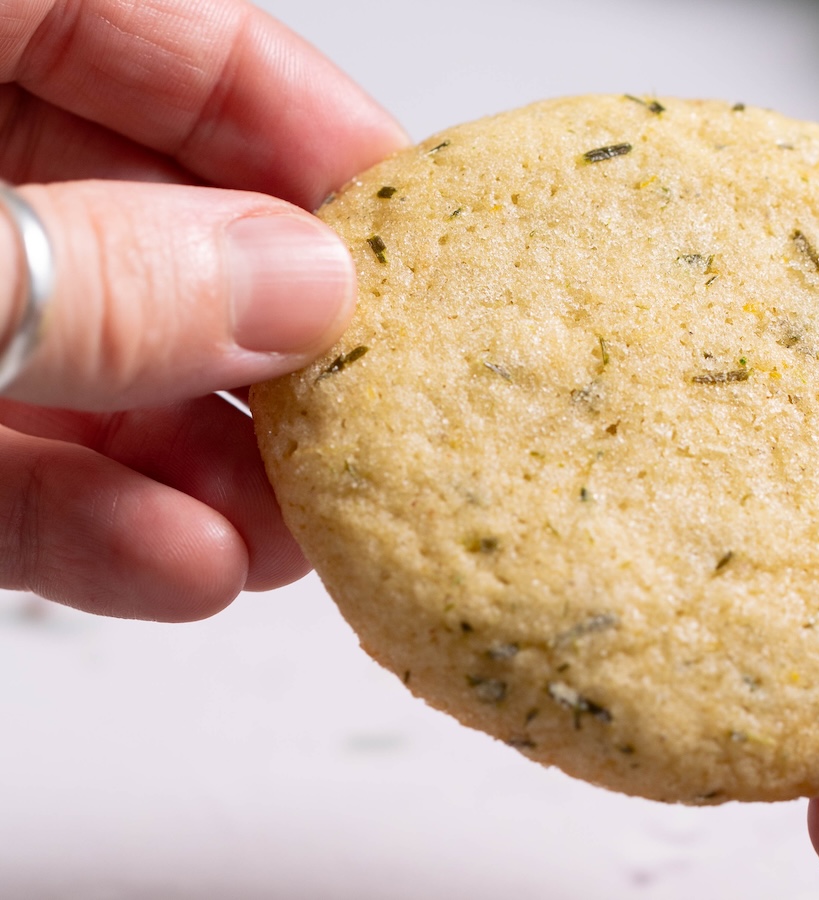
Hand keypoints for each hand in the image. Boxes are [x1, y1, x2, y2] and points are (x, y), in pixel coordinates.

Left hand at [0, 1, 405, 620]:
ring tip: (298, 525)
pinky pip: (2, 471)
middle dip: (266, 330)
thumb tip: (297, 289)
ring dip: (199, 459)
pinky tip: (183, 567)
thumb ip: (98, 274)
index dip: (299, 118)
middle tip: (372, 400)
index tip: (412, 220)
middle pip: (150, 217)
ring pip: (89, 364)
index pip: (161, 35)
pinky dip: (90, 525)